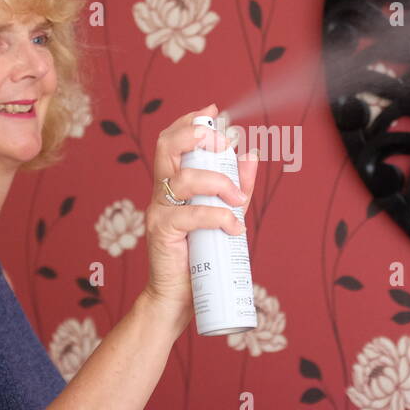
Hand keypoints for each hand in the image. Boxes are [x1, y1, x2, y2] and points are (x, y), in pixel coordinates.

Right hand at [140, 104, 260, 327]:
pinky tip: (234, 226)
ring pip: (184, 178)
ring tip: (238, 200)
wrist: (178, 298)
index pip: (172, 142)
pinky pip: (191, 214)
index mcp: (172, 184)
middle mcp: (161, 192)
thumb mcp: (224, 216)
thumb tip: (251, 155)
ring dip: (218, 182)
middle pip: (167, 148)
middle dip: (195, 136)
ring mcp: (158, 211)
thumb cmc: (199, 257)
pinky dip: (218, 216)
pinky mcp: (161, 232)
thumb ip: (237, 188)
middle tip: (222, 143)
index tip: (212, 112)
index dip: (189, 122)